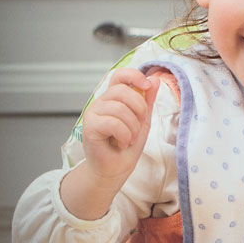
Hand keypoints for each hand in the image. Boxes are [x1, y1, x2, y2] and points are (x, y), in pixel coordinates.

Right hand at [64, 69, 160, 218]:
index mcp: (114, 97)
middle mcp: (101, 102)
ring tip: (129, 137)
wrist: (116, 167)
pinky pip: (112, 123)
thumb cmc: (127, 143)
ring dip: (132, 126)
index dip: (134, 75)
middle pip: (122, 91)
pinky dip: (124, 135)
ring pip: (119, 108)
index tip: (146, 86)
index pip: (120, 75)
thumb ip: (147, 99)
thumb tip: (154, 80)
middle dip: (138, 109)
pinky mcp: (89, 127)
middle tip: (138, 125)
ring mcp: (92, 113)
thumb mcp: (143, 119)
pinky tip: (121, 142)